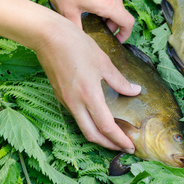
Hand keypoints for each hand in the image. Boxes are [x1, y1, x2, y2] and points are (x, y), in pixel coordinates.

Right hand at [34, 18, 140, 151]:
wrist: (48, 36)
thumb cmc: (77, 45)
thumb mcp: (103, 62)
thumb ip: (119, 81)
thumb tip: (135, 91)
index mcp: (89, 96)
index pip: (106, 127)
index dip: (119, 139)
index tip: (130, 146)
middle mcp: (75, 103)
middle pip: (92, 135)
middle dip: (109, 144)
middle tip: (123, 147)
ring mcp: (65, 100)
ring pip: (83, 127)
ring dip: (99, 135)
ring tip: (114, 136)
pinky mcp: (60, 95)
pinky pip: (76, 116)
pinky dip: (90, 124)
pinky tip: (98, 118)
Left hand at [37, 0, 133, 42]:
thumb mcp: (67, 11)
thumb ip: (77, 28)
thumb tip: (79, 39)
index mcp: (107, 4)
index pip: (128, 22)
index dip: (125, 34)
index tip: (117, 41)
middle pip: (122, 14)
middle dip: (115, 26)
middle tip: (101, 32)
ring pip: (115, 4)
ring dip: (109, 15)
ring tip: (94, 20)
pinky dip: (104, 5)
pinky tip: (87, 6)